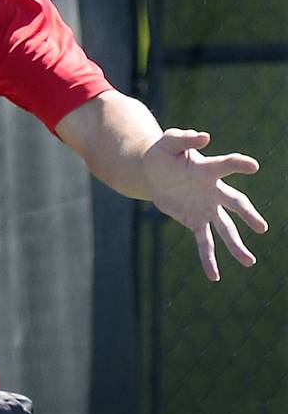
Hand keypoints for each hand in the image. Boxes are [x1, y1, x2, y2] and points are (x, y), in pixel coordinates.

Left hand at [144, 129, 266, 280]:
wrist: (152, 173)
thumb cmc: (164, 154)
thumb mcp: (168, 142)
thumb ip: (183, 137)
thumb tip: (204, 137)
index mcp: (208, 169)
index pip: (226, 165)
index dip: (238, 164)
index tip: (252, 166)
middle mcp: (213, 191)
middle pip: (235, 203)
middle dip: (248, 215)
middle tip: (261, 227)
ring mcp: (206, 208)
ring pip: (225, 229)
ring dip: (235, 245)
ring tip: (249, 262)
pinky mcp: (195, 221)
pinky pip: (204, 242)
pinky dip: (209, 259)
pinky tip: (214, 276)